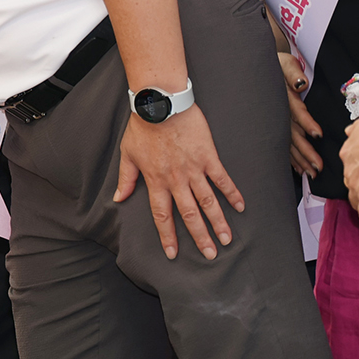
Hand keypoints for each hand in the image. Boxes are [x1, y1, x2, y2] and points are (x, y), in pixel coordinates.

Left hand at [115, 106, 243, 260]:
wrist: (160, 103)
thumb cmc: (142, 127)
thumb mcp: (128, 154)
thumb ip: (126, 179)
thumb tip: (118, 199)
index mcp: (156, 181)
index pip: (162, 215)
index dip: (167, 235)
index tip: (172, 253)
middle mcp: (176, 180)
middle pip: (189, 215)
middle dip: (199, 237)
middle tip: (210, 255)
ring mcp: (194, 169)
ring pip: (208, 202)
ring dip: (218, 222)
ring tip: (227, 240)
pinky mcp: (208, 157)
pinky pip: (222, 179)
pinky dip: (232, 193)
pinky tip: (240, 207)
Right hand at [276, 50, 322, 176]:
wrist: (256, 70)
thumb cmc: (275, 66)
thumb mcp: (284, 63)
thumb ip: (293, 73)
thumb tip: (301, 83)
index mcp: (282, 98)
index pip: (296, 112)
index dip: (306, 123)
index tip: (318, 134)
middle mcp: (278, 114)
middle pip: (292, 135)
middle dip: (304, 152)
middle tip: (317, 167)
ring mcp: (274, 122)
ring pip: (287, 144)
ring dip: (299, 160)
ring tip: (311, 173)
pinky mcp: (273, 127)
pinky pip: (280, 144)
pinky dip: (289, 158)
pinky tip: (296, 169)